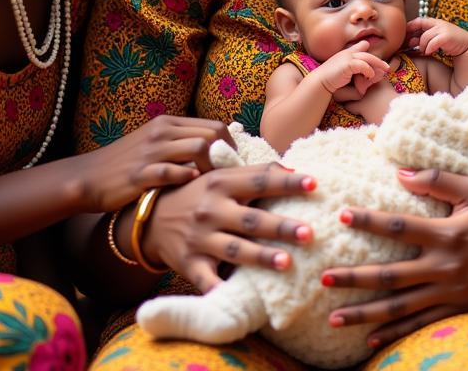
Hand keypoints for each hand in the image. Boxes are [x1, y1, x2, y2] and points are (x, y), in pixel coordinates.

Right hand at [72, 115, 233, 211]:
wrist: (88, 177)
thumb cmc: (126, 163)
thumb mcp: (155, 143)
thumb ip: (181, 142)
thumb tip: (215, 150)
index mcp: (168, 123)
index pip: (214, 126)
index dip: (231, 146)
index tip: (234, 165)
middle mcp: (162, 132)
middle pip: (211, 135)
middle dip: (227, 157)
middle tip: (231, 178)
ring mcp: (151, 151)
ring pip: (197, 148)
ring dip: (212, 168)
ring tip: (215, 185)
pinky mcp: (140, 173)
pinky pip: (171, 171)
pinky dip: (186, 178)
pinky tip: (191, 187)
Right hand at [143, 163, 315, 292]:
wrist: (152, 219)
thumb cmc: (200, 195)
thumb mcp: (221, 177)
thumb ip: (254, 173)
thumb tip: (294, 169)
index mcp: (222, 183)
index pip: (260, 180)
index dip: (287, 182)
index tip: (314, 183)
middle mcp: (212, 210)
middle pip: (251, 219)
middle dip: (280, 227)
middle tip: (310, 233)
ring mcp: (200, 238)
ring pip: (235, 249)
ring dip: (261, 256)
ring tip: (287, 263)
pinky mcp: (190, 264)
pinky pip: (208, 280)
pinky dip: (221, 290)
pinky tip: (241, 298)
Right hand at [314, 40, 389, 95]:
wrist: (320, 83)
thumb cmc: (332, 82)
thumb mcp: (345, 76)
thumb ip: (356, 75)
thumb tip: (368, 83)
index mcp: (346, 54)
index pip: (361, 47)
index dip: (369, 51)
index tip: (378, 58)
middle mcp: (347, 53)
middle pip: (367, 54)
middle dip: (378, 60)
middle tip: (387, 67)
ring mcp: (347, 57)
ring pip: (367, 58)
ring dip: (377, 65)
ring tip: (384, 71)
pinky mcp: (347, 64)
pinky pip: (362, 65)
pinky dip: (368, 70)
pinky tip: (370, 76)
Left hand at [321, 168, 467, 348]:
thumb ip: (437, 180)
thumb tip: (400, 172)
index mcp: (446, 233)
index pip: (398, 226)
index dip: (369, 220)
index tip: (342, 215)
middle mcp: (444, 265)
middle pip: (391, 274)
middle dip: (355, 278)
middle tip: (324, 278)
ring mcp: (450, 291)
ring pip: (400, 306)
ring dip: (365, 313)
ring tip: (334, 319)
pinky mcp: (457, 308)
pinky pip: (420, 324)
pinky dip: (394, 332)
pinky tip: (369, 339)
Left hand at [405, 17, 467, 58]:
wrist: (467, 47)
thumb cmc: (451, 43)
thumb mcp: (437, 38)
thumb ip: (425, 38)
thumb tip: (411, 42)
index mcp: (436, 22)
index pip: (419, 20)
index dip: (410, 26)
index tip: (403, 35)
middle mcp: (439, 23)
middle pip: (420, 25)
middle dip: (412, 34)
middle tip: (409, 44)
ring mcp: (443, 29)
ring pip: (424, 37)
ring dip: (422, 46)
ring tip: (424, 51)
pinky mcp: (446, 37)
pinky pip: (432, 43)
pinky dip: (428, 48)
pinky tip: (429, 53)